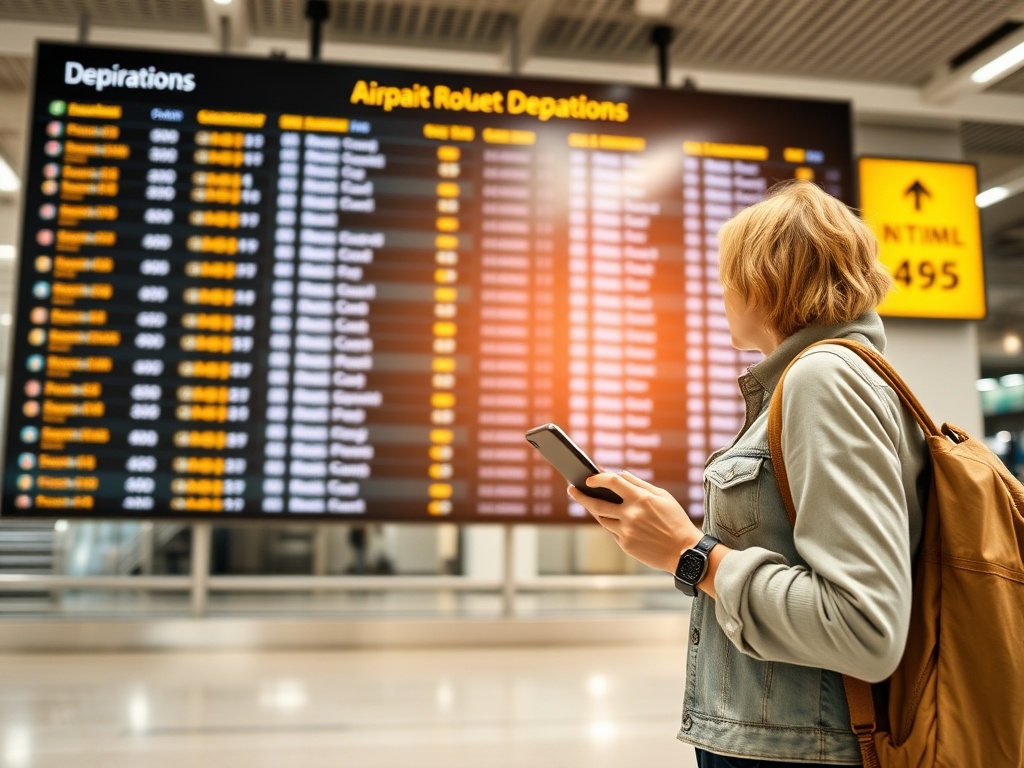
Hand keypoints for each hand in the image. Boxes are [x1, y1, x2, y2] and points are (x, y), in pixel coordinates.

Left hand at [567, 471, 703, 572]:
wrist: (684, 552)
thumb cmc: (675, 521)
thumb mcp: (662, 496)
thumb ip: (639, 484)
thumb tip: (618, 474)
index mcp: (641, 499)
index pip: (612, 482)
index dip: (597, 478)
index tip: (588, 478)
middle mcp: (630, 515)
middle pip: (597, 503)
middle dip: (581, 496)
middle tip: (571, 489)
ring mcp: (626, 531)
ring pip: (601, 519)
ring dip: (594, 511)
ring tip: (589, 503)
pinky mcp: (625, 545)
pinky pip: (611, 531)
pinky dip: (610, 524)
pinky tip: (610, 519)